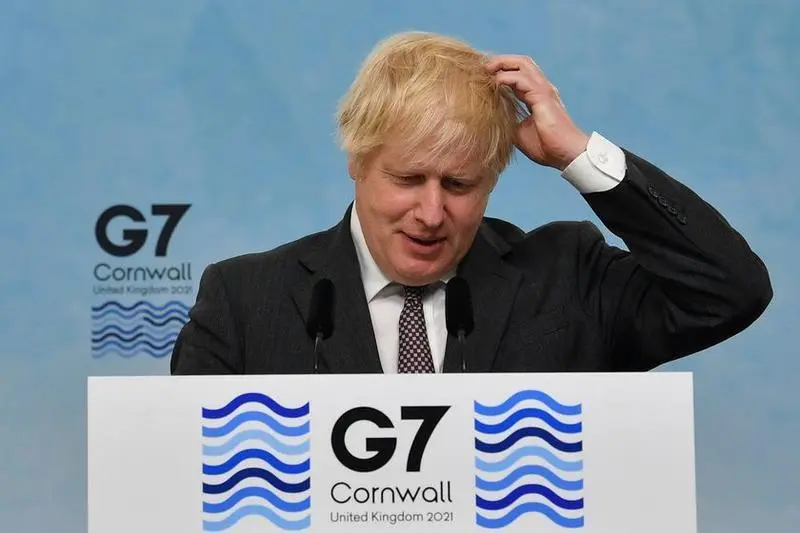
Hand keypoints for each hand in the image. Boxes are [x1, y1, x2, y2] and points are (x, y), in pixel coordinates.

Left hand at [486, 55, 589, 170]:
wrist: (565, 154)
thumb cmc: (546, 146)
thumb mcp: (519, 133)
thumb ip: (508, 121)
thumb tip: (492, 120)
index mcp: (536, 95)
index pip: (519, 74)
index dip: (502, 71)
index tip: (484, 76)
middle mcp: (542, 88)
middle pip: (522, 62)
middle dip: (502, 61)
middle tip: (483, 67)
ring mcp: (544, 90)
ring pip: (523, 64)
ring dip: (503, 63)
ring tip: (487, 69)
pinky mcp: (543, 96)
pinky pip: (523, 79)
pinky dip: (508, 77)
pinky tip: (496, 81)